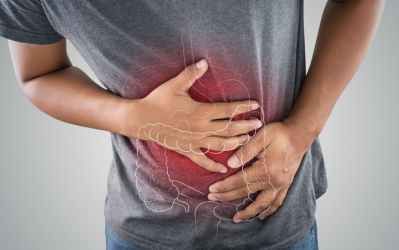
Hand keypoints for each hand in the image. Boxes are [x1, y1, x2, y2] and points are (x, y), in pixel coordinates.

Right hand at [124, 59, 261, 172]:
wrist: (141, 119)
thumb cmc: (158, 100)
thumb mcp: (174, 85)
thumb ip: (191, 73)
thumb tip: (205, 61)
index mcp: (200, 112)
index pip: (228, 111)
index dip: (243, 107)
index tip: (256, 105)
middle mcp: (200, 128)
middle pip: (229, 130)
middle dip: (246, 127)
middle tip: (259, 124)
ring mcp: (194, 141)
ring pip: (221, 145)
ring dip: (236, 144)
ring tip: (248, 141)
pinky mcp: (187, 150)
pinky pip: (202, 161)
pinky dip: (213, 166)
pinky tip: (224, 169)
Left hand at [207, 118, 314, 221]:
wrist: (299, 134)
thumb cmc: (280, 133)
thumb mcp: (261, 136)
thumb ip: (245, 151)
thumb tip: (230, 164)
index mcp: (265, 169)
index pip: (239, 181)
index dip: (224, 186)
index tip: (212, 189)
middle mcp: (273, 180)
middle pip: (246, 192)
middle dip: (227, 196)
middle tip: (212, 198)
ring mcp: (280, 184)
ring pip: (262, 203)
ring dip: (248, 212)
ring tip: (236, 218)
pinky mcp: (286, 185)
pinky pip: (277, 202)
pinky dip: (269, 210)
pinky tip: (261, 216)